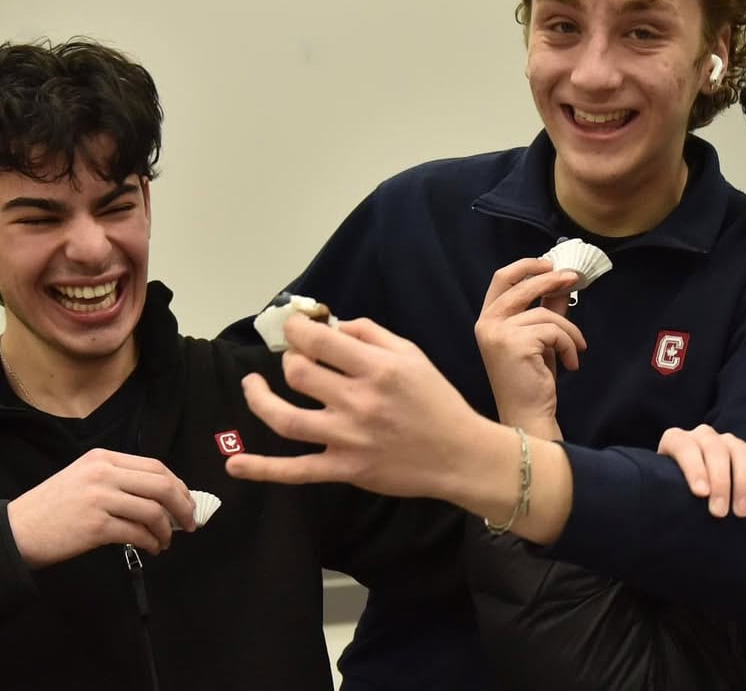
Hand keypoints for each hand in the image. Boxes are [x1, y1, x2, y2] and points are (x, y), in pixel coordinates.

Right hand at [6, 449, 195, 567]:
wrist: (15, 531)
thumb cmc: (52, 508)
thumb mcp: (84, 478)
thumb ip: (119, 480)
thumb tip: (162, 496)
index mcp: (103, 458)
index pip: (155, 466)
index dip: (178, 485)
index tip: (187, 500)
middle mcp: (103, 473)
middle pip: (161, 485)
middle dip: (183, 505)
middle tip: (189, 522)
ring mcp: (99, 498)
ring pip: (153, 510)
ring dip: (167, 529)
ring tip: (166, 541)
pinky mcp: (95, 526)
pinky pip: (137, 533)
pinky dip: (151, 542)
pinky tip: (152, 548)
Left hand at [226, 314, 492, 498]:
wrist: (459, 453)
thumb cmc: (436, 400)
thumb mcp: (413, 355)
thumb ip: (372, 335)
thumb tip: (334, 325)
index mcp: (377, 369)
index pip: (319, 342)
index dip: (297, 330)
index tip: (293, 327)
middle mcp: (359, 402)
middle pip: (299, 375)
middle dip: (290, 360)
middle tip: (296, 359)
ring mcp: (348, 439)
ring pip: (285, 419)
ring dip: (260, 399)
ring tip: (252, 385)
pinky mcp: (345, 470)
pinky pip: (296, 472)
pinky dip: (262, 470)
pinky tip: (234, 466)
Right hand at [474, 258, 584, 438]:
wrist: (527, 414)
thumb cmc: (531, 379)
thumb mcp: (540, 338)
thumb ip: (546, 309)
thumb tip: (562, 282)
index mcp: (487, 320)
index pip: (501, 279)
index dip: (525, 266)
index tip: (550, 264)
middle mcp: (487, 324)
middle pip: (523, 286)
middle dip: (552, 279)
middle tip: (574, 278)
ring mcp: (498, 334)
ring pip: (545, 313)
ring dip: (569, 331)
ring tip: (577, 349)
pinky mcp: (516, 344)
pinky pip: (554, 331)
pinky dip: (569, 346)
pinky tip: (571, 364)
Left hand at [657, 425, 745, 517]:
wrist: (693, 490)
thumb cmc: (673, 492)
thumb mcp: (661, 488)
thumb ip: (659, 492)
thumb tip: (659, 512)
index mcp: (677, 440)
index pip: (684, 445)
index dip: (693, 467)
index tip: (701, 493)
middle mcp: (704, 436)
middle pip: (715, 449)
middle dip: (720, 482)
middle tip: (719, 513)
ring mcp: (730, 441)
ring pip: (741, 451)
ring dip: (743, 481)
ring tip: (740, 511)